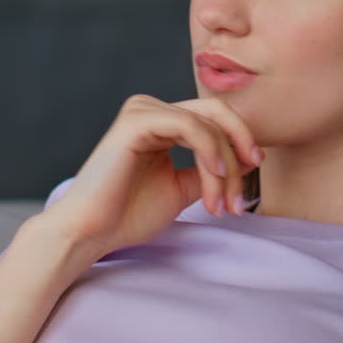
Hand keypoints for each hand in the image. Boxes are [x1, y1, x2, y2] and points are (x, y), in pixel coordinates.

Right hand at [37, 94, 262, 258]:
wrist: (90, 233)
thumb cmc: (128, 215)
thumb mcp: (181, 189)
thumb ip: (211, 171)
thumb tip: (249, 158)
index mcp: (161, 122)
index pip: (214, 119)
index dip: (241, 143)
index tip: (252, 179)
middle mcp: (151, 109)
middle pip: (216, 113)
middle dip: (240, 150)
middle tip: (243, 194)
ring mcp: (142, 110)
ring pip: (207, 124)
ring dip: (225, 167)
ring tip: (221, 204)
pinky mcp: (136, 120)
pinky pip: (189, 126)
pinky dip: (210, 151)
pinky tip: (216, 176)